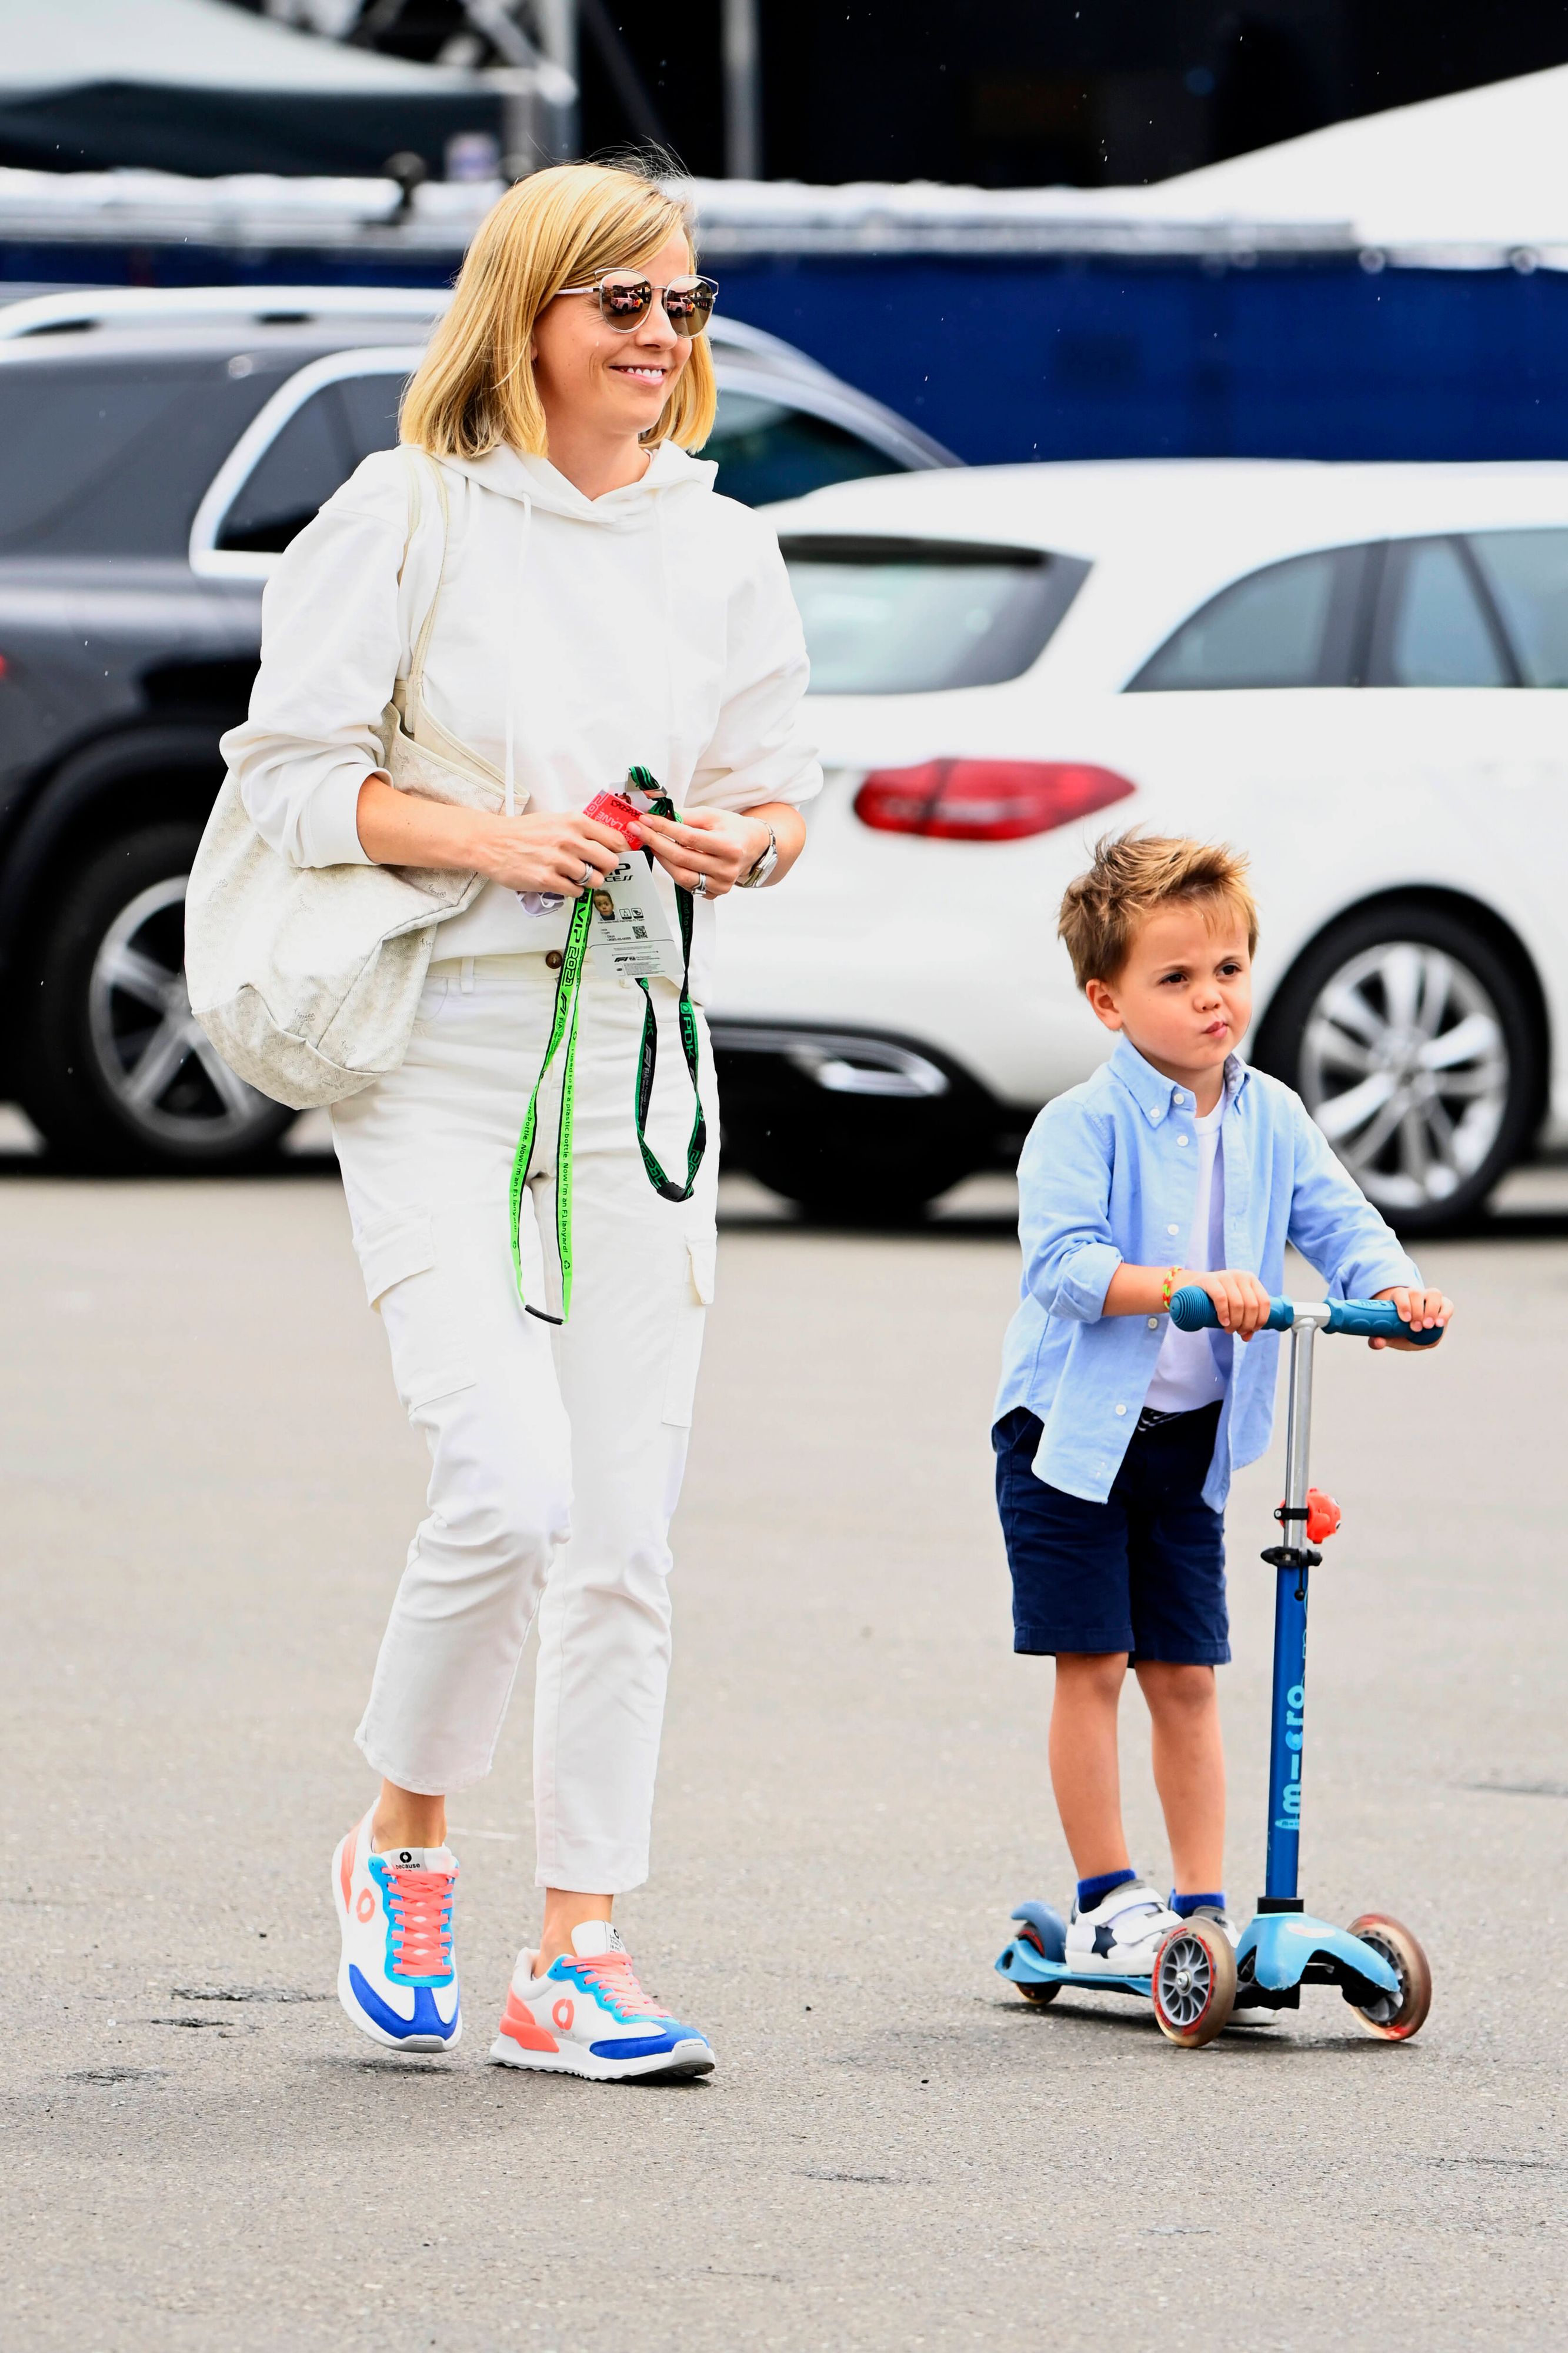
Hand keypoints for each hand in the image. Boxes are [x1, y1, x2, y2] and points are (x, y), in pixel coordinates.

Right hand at [470, 810, 628, 897]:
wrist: (492, 842)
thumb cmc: (523, 831)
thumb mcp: (556, 820)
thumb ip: (581, 829)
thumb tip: (607, 842)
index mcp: (574, 822)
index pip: (614, 839)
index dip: (619, 851)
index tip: (616, 856)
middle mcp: (569, 840)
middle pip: (609, 862)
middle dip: (604, 868)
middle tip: (594, 868)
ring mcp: (558, 861)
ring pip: (594, 880)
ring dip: (587, 881)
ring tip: (574, 876)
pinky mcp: (546, 880)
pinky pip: (575, 891)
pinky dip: (572, 890)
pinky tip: (562, 882)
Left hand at [634, 805, 772, 899]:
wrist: (753, 847)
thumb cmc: (733, 829)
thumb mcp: (713, 815)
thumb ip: (686, 816)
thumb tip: (659, 815)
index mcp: (729, 846)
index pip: (688, 838)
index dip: (664, 828)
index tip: (646, 820)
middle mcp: (727, 869)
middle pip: (682, 858)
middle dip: (656, 842)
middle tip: (639, 830)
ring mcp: (721, 885)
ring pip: (681, 876)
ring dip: (661, 859)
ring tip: (651, 843)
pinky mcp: (715, 893)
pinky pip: (687, 885)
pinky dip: (673, 871)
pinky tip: (667, 858)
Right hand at [1191, 1267, 1274, 1340]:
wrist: (1191, 1289)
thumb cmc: (1216, 1301)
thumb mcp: (1234, 1308)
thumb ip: (1243, 1321)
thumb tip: (1247, 1337)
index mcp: (1251, 1279)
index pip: (1264, 1301)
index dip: (1260, 1319)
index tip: (1252, 1330)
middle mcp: (1240, 1275)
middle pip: (1252, 1305)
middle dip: (1246, 1324)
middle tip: (1238, 1332)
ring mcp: (1225, 1276)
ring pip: (1238, 1304)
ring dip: (1235, 1322)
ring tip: (1229, 1330)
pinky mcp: (1210, 1280)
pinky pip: (1221, 1298)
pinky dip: (1224, 1313)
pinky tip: (1223, 1322)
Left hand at [1369, 1285, 1452, 1349]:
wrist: (1414, 1332)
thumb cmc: (1399, 1331)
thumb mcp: (1389, 1336)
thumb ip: (1379, 1339)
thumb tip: (1377, 1342)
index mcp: (1399, 1297)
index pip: (1400, 1294)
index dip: (1403, 1304)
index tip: (1405, 1319)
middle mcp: (1415, 1294)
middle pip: (1416, 1293)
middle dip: (1417, 1311)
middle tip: (1416, 1328)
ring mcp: (1430, 1297)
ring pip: (1433, 1294)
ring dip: (1431, 1310)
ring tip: (1428, 1326)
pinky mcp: (1444, 1305)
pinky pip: (1447, 1304)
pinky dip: (1445, 1313)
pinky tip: (1440, 1324)